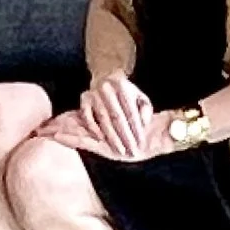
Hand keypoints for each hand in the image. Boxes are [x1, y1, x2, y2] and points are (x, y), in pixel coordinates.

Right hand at [45, 77, 161, 160]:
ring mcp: (94, 93)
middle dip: (125, 137)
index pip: (131, 112)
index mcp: (123, 85)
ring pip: (103, 119)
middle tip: (131, 151)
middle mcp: (107, 88)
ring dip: (112, 137)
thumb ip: (145, 109)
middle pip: (117, 117)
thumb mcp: (139, 96)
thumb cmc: (125, 93)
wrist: (105, 77)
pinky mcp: (84, 99)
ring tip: (120, 150)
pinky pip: (87, 117)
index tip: (141, 143)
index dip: (136, 129)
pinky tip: (101, 140)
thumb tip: (143, 123)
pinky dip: (94, 129)